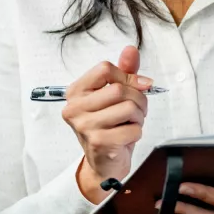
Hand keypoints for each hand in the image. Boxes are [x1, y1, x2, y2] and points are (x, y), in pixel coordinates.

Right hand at [63, 46, 153, 203]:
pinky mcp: (99, 142)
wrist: (103, 163)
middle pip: (119, 89)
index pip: (105, 69)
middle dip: (137, 100)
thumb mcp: (113, 97)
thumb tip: (131, 50)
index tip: (134, 87)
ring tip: (130, 123)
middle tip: (135, 110)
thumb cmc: (109, 127)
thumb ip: (123, 72)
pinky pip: (133, 129)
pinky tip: (126, 137)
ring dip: (138, 117)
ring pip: (128, 108)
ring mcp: (85, 125)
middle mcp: (75, 107)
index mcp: (76, 92)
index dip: (127, 77)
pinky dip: (137, 133)